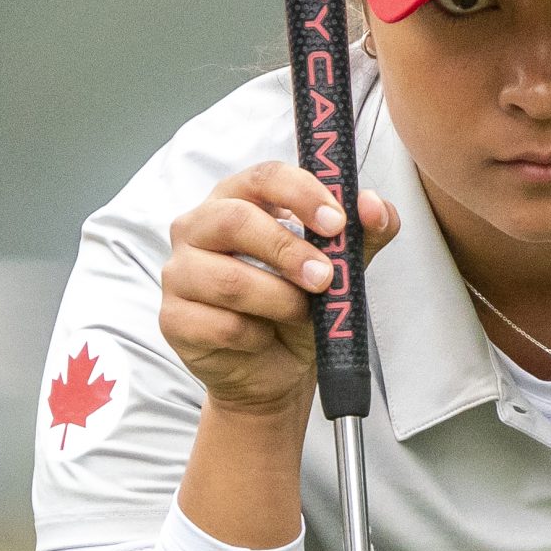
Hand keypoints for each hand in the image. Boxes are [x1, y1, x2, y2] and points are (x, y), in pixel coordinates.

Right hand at [163, 160, 398, 413]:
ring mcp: (179, 273)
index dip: (300, 194)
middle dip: (289, 250)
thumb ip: (361, 236)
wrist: (274, 373)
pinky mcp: (174, 319)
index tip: (337, 223)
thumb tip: (375, 207)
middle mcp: (197, 228)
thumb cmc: (296, 309)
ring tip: (301, 313)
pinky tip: (263, 339)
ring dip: (280, 301)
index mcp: (236, 200)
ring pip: (230, 280)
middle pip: (236, 221)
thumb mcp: (337, 271)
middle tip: (326, 278)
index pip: (262, 177)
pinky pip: (223, 325)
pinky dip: (257, 336)